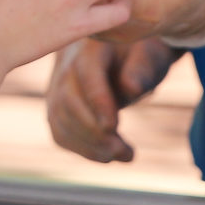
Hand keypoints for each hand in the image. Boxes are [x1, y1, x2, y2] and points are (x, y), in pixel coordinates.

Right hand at [46, 37, 177, 162]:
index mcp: (89, 48)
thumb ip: (141, 70)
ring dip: (89, 145)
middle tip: (124, 151)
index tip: (113, 127)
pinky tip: (108, 156)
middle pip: (68, 101)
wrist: (118, 54)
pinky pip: (61, 133)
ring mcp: (56, 89)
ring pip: (60, 121)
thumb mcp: (148, 56)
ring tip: (123, 155)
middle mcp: (65, 68)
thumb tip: (131, 89)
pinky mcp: (56, 110)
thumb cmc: (137, 55)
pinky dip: (83, 149)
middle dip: (93, 131)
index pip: (87, 75)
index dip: (97, 102)